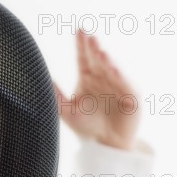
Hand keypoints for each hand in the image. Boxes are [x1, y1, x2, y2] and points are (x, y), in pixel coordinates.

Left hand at [53, 29, 140, 150]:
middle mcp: (104, 77)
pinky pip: (126, 83)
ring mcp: (119, 84)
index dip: (82, 44)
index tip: (79, 30)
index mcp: (88, 77)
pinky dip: (120, 76)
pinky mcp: (131, 95)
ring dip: (107, 60)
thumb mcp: (67, 112)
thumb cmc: (86, 127)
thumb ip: (57, 97)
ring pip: (112, 68)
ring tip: (100, 52)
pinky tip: (113, 68)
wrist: (106, 145)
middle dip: (94, 47)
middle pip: (98, 59)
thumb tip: (45, 81)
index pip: (84, 57)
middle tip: (90, 36)